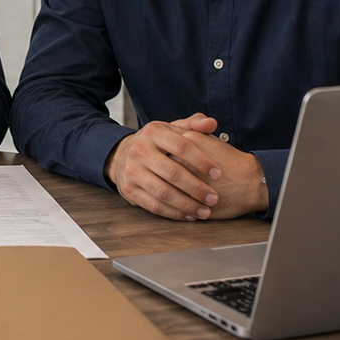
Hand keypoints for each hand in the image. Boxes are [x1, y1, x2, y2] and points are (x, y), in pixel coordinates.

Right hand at [104, 112, 266, 220]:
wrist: (121, 155)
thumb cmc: (156, 143)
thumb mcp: (171, 129)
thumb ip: (193, 125)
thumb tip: (212, 123)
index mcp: (153, 133)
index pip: (180, 146)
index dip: (201, 161)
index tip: (218, 174)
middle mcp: (139, 151)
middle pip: (172, 172)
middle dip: (196, 188)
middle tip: (214, 198)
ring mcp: (132, 172)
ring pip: (163, 192)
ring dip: (186, 204)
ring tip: (204, 211)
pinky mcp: (129, 190)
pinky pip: (153, 205)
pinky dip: (173, 213)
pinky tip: (188, 215)